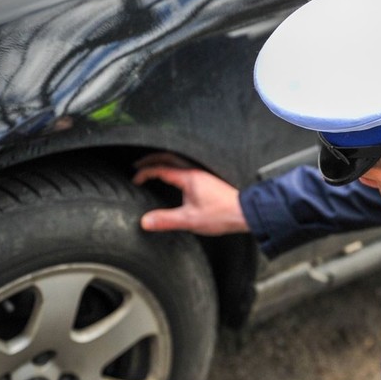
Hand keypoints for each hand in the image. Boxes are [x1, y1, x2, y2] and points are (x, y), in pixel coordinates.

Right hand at [132, 154, 249, 235]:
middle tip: (138, 165)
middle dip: (151, 160)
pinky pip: (187, 167)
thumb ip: (166, 220)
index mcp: (189, 177)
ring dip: (164, 162)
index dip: (145, 173)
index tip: (135, 180)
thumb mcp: (190, 220)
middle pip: (169, 157)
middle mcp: (196, 171)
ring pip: (179, 161)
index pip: (161, 169)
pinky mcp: (209, 179)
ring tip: (153, 168)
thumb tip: (145, 221)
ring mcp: (203, 174)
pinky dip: (175, 167)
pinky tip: (175, 177)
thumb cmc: (221, 214)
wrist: (245, 212)